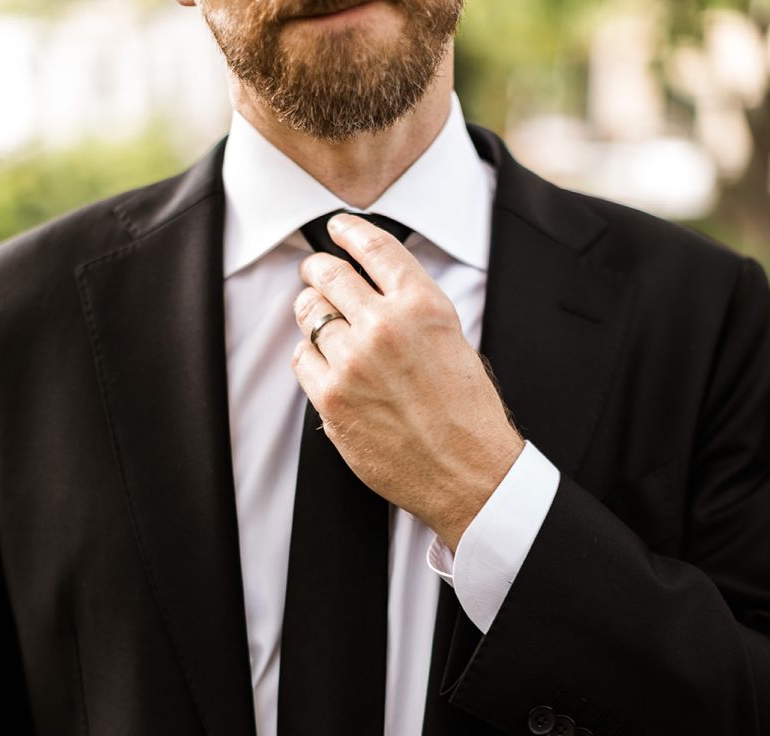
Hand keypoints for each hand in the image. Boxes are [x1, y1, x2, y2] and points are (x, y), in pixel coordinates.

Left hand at [292, 212, 524, 550]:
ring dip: (310, 313)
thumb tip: (372, 295)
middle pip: (330, 275)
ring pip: (310, 316)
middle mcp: (385, 326)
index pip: (374, 248)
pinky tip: (322, 364)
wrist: (467, 473)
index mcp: (423, 305)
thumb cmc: (467, 415)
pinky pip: (302, 360)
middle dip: (317, 269)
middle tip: (314, 272)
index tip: (337, 228)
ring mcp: (353, 362)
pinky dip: (308, 358)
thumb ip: (413, 312)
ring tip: (314, 316)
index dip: (348, 232)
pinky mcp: (331, 398)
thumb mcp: (453, 342)